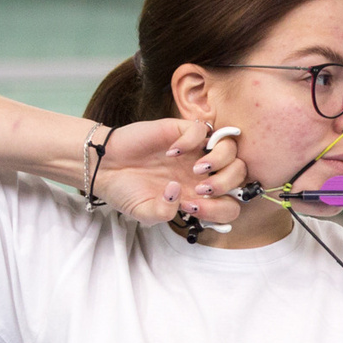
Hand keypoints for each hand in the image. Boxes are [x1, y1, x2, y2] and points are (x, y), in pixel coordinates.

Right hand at [92, 120, 249, 228]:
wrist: (103, 167)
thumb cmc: (126, 190)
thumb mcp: (144, 213)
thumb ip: (164, 213)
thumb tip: (180, 195)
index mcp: (198, 196)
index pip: (231, 204)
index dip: (220, 209)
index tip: (192, 208)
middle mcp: (202, 173)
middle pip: (240, 174)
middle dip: (226, 185)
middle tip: (199, 189)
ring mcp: (194, 151)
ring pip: (230, 149)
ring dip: (219, 162)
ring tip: (193, 170)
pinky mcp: (180, 131)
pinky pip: (203, 129)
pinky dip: (192, 140)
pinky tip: (171, 151)